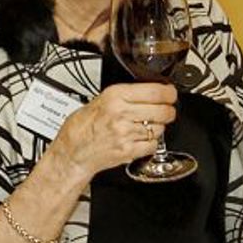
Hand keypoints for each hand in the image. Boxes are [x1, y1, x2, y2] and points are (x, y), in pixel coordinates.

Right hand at [49, 83, 176, 182]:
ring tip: (145, 126)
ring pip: (160, 128)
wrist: (72, 152)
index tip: (171, 94)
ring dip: (158, 127)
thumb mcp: (99, 100)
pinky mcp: (129, 151)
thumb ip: (125, 95)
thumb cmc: (81, 127)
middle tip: (165, 110)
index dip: (169, 93)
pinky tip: (140, 139)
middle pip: (163, 111)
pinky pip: (154, 145)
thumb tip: (151, 90)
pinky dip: (151, 143)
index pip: (155, 92)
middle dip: (168, 111)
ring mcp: (126, 133)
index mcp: (114, 97)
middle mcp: (121, 114)